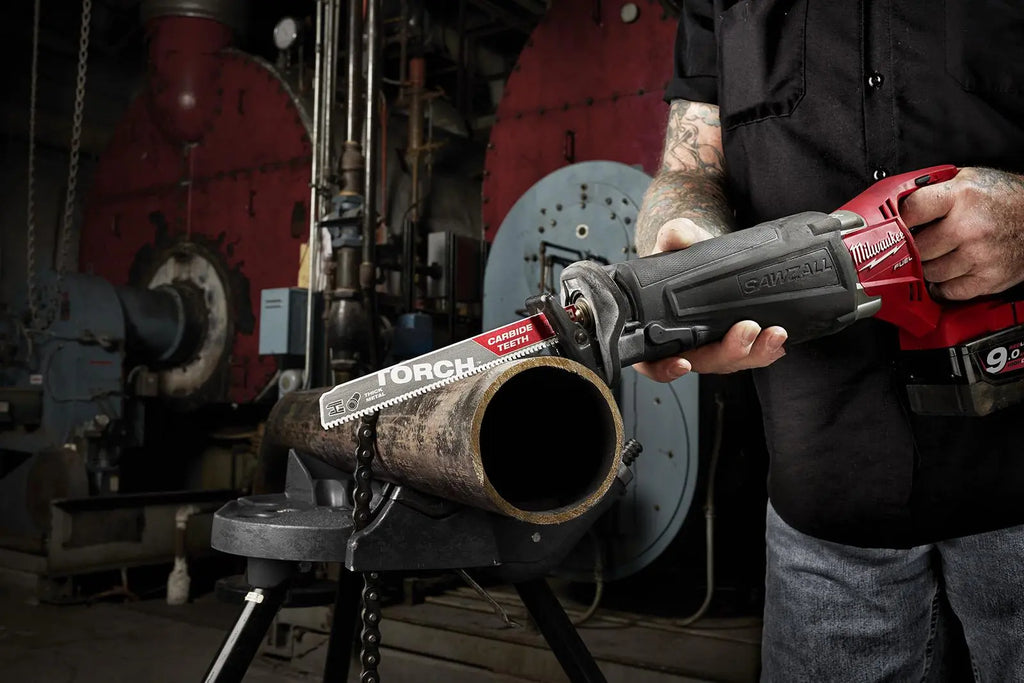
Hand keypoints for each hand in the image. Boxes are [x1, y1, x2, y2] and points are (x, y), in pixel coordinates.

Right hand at [631, 218, 787, 382]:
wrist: (704, 254)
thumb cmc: (683, 257)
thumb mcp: (677, 243)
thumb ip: (675, 236)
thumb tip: (674, 234)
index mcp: (658, 329)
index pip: (653, 361)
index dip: (665, 368)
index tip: (682, 363)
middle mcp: (686, 343)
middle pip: (704, 363)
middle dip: (729, 352)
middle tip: (746, 330)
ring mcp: (713, 344)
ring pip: (731, 361)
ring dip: (755, 352)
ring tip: (774, 333)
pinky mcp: (737, 340)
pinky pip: (751, 354)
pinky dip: (767, 350)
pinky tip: (779, 338)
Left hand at [901, 167, 1023, 300]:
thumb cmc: (1002, 197)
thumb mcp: (967, 179)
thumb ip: (933, 190)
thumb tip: (896, 202)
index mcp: (962, 196)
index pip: (911, 211)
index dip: (899, 220)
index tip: (896, 226)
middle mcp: (970, 227)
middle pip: (917, 247)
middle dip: (915, 246)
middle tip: (921, 241)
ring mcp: (979, 256)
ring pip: (930, 272)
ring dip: (929, 266)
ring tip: (940, 254)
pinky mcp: (988, 278)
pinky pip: (948, 291)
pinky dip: (944, 285)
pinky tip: (949, 272)